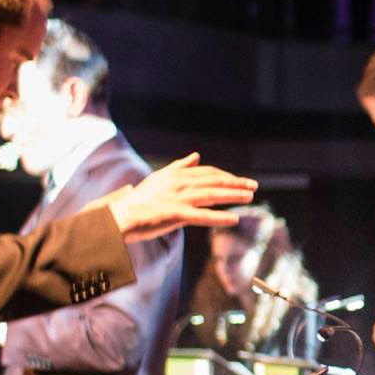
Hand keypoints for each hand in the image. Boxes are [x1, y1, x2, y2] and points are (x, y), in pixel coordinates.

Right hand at [100, 154, 256, 242]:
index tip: (241, 180)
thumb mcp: (160, 178)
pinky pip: (201, 216)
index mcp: (176, 175)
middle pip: (213, 181)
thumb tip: (195, 155)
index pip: (207, 173)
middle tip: (254, 186)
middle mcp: (179, 184)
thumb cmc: (140, 200)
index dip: (226, 176)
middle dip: (236, 183)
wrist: (119, 217)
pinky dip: (218, 217)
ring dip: (232, 196)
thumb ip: (180, 166)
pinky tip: (233, 219)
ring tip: (249, 198)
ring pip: (211, 195)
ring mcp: (177, 199)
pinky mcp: (174, 214)